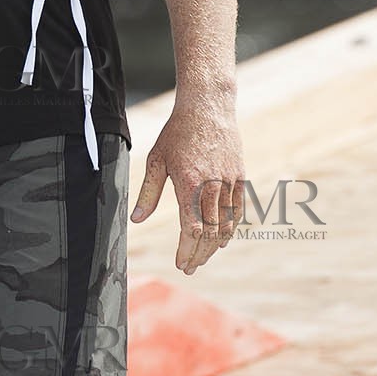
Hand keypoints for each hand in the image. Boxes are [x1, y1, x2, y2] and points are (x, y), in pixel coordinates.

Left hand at [130, 98, 244, 274]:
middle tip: (190, 268)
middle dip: (199, 254)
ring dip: (215, 246)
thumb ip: (148, 193)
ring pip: (226, 224)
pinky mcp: (239, 177)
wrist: (207, 107)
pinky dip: (231, 228)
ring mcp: (228, 182)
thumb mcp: (156, 161)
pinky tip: (223, 240)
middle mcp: (212, 187)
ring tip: (203, 258)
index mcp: (189, 185)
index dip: (186, 250)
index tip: (180, 264)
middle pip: (210, 232)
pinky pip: (237, 210)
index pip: (191, 229)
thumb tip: (137, 220)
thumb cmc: (177, 133)